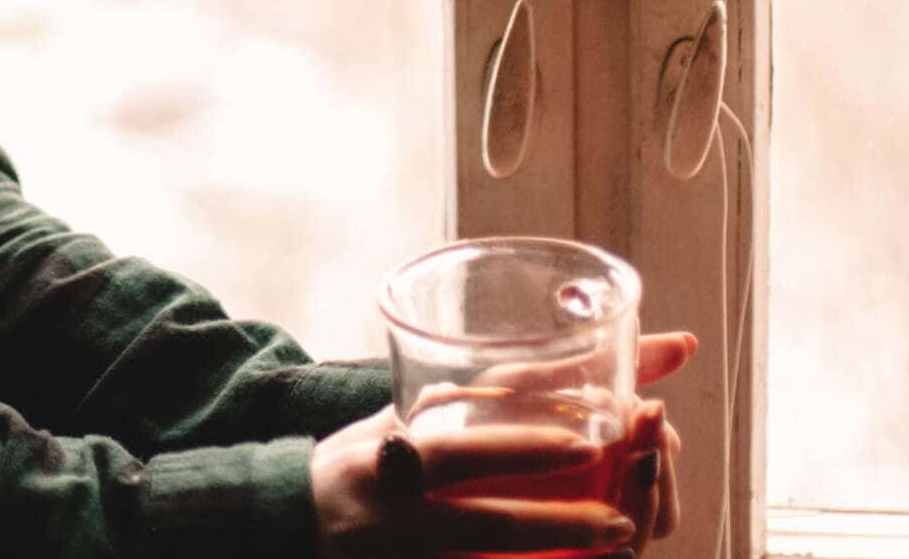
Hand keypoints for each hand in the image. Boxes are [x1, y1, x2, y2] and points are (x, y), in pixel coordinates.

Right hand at [310, 406, 632, 557]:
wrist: (282, 526)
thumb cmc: (351, 465)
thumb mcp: (392, 423)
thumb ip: (458, 404)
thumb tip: (552, 368)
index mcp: (386, 457)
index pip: (460, 449)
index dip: (524, 446)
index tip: (590, 443)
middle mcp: (394, 515)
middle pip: (486, 521)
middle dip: (560, 522)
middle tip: (626, 519)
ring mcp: (400, 556)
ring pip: (487, 557)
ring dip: (554, 550)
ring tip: (617, 544)